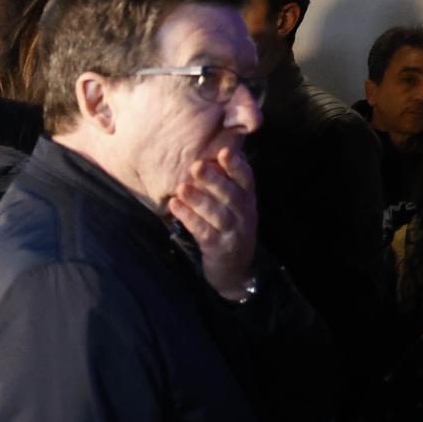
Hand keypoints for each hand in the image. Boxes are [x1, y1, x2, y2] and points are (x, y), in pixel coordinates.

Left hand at [169, 147, 255, 298]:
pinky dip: (189, 219)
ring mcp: (233, 233)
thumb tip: (211, 151)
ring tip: (181, 187)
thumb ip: (224, 182)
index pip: (246, 179)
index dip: (236, 165)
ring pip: (218, 214)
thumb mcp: (232, 205)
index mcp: (247, 200)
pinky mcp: (219, 249)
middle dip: (214, 179)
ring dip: (199, 199)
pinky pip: (204, 232)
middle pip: (231, 195)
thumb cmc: (229, 229)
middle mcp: (244, 215)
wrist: (235, 270)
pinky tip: (174, 207)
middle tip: (196, 165)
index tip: (224, 151)